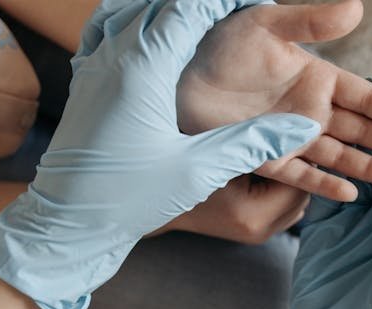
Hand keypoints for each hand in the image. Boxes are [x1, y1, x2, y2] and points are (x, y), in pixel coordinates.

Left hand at [0, 0, 319, 308]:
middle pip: (162, 3)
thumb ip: (253, 143)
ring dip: (169, 7)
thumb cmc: (129, 199)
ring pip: (132, 10)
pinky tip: (150, 33)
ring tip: (202, 16)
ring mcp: (93, 66)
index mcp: (142, 71)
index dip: (226, 1)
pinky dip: (134, 19)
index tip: (257, 2)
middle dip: (203, 1)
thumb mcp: (199, 172)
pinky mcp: (85, 81)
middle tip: (238, 10)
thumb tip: (304, 127)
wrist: (67, 223)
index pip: (189, 9)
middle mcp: (113, 57)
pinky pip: (108, 29)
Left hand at [178, 0, 371, 201]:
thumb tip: (357, 7)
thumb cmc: (222, 45)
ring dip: (371, 167)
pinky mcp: (267, 158)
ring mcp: (291, 137)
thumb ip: (312, 20)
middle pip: (362, 131)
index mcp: (317, 78)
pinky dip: (323, 184)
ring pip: (339, 155)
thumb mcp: (268, 25)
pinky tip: (349, 194)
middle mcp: (310, 111)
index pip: (365, 97)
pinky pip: (300, 175)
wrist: (179, 75)